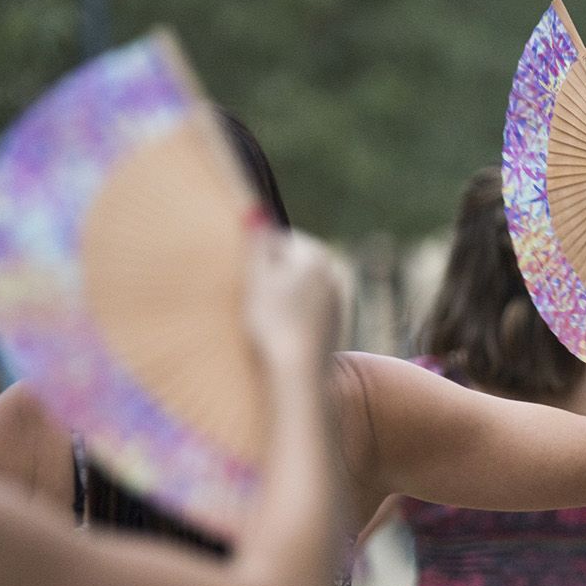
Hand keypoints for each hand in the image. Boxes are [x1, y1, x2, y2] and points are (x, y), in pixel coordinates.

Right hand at [245, 230, 343, 369]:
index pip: (279, 241)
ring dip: (281, 300)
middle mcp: (333, 274)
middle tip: (255, 303)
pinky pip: (306, 313)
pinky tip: (281, 336)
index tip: (249, 283)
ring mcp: (336, 302)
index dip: (257, 261)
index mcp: (316, 255)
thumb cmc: (273, 322)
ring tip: (266, 322)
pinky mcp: (333, 326)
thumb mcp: (257, 278)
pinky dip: (292, 319)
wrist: (298, 374)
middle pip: (291, 266)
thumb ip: (256, 244)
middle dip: (272, 279)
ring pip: (298, 291)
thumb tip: (255, 211)